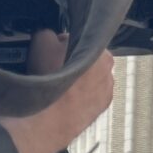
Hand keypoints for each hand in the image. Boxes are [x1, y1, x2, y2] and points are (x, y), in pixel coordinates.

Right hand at [0, 43, 116, 152]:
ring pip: (89, 81)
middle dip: (74, 61)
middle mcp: (110, 75)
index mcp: (103, 54)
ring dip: (76, 80)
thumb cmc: (50, 80)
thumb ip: (50, 33)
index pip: (84, 40)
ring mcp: (106, 96)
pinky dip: (77, 97)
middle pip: (88, 61)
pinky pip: (87, 98)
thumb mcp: (42, 41)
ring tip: (57, 84)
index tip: (55, 49)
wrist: (49, 120)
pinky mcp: (98, 112)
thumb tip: (53, 38)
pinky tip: (62, 99)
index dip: (66, 43)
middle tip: (54, 66)